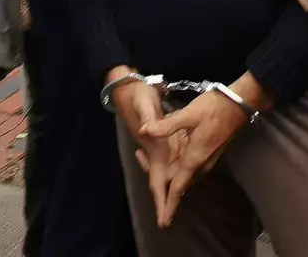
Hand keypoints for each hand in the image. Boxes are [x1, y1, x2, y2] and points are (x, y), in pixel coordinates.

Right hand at [106, 68, 176, 219]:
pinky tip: (181, 162)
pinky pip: (170, 156)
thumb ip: (150, 118)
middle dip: (166, 199)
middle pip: (163, 181)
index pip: (156, 181)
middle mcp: (155, 150)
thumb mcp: (144, 103)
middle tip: (168, 220)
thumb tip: (148, 132)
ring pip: (167, 170)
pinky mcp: (161, 137)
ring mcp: (158, 144)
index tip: (163, 221)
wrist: (126, 87)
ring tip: (179, 195)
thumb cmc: (136, 95)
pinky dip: (175, 164)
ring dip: (172, 182)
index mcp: (153, 148)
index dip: (161, 201)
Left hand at [139, 74, 269, 227]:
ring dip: (169, 171)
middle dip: (162, 182)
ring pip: (184, 173)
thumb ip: (166, 125)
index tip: (163, 222)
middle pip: (179, 181)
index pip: (178, 187)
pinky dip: (177, 163)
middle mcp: (201, 163)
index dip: (168, 204)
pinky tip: (169, 152)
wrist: (239, 103)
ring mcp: (207, 159)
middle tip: (140, 159)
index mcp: (194, 158)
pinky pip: (190, 165)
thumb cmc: (214, 108)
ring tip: (148, 156)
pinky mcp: (210, 152)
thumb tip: (143, 131)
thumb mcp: (188, 114)